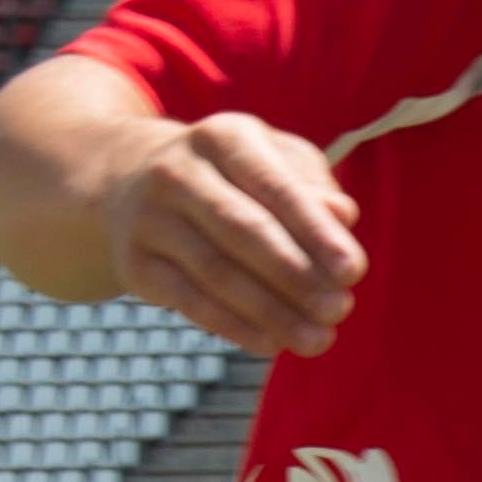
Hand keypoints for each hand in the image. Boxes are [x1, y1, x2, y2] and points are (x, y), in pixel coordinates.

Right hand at [97, 107, 365, 361]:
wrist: (128, 181)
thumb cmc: (231, 175)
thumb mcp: (273, 161)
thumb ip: (313, 185)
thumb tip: (343, 216)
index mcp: (224, 137)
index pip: (275, 187)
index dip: (316, 232)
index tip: (353, 272)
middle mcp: (178, 171)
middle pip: (244, 230)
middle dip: (297, 275)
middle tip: (340, 310)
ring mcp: (149, 218)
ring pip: (217, 272)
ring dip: (273, 311)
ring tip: (318, 339)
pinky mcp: (135, 264)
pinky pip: (190, 301)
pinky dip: (235, 327)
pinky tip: (273, 344)